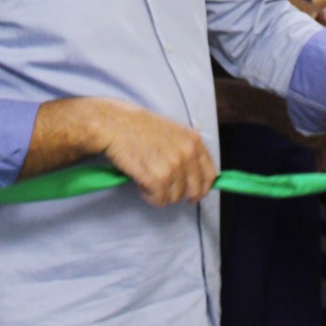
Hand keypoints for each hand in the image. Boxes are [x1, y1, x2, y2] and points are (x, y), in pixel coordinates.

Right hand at [93, 101, 216, 207]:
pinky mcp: (157, 178)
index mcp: (193, 140)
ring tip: (147, 178)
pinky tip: (141, 182)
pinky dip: (149, 196)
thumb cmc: (138, 127)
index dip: (201, 188)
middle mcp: (187, 153)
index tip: (192, 193)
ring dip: (160, 193)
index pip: (210, 175)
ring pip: (175, 197)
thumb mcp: (172, 131)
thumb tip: (194, 174)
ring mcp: (173, 167)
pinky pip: (159, 200)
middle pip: (194, 190)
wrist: (115, 124)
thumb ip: (186, 150)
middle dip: (179, 193)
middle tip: (165, 189)